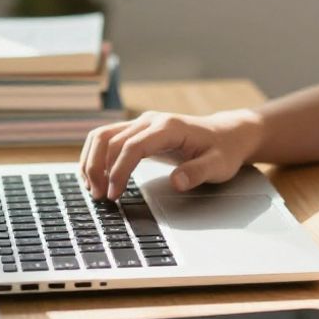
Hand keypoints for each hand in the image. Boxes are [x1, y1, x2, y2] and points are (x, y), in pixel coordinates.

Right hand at [79, 109, 262, 199]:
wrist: (226, 135)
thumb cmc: (222, 151)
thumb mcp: (218, 166)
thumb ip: (198, 173)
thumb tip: (177, 182)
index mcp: (169, 127)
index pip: (132, 146)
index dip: (118, 170)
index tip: (113, 194)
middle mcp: (151, 121)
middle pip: (110, 139)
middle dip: (99, 169)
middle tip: (99, 197)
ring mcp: (142, 124)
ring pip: (103, 136)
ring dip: (92, 161)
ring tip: (92, 189)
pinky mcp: (137, 131)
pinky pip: (107, 138)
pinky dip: (95, 156)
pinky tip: (95, 176)